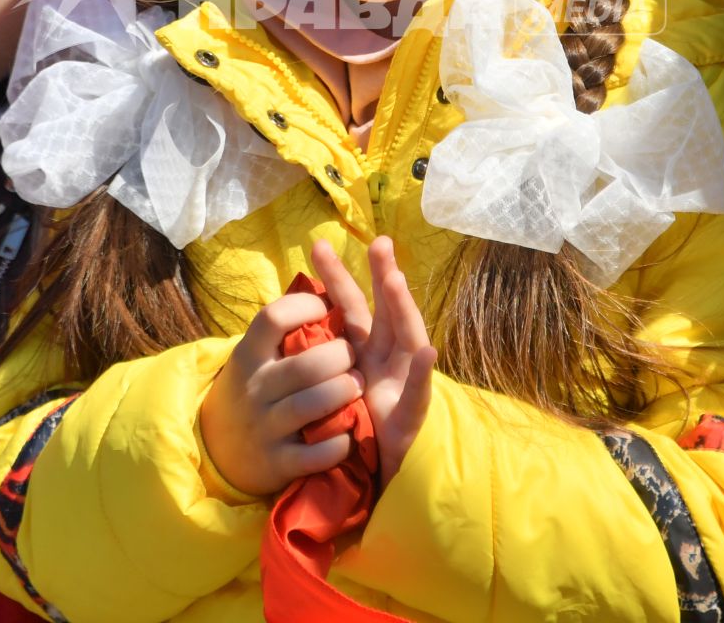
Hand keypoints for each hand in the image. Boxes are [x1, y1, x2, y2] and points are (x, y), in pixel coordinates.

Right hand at [199, 289, 360, 496]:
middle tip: (353, 357)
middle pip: (306, 365)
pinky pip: (315, 453)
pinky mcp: (277, 463)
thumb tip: (328, 290)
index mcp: (249, 355)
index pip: (273, 318)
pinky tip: (347, 433)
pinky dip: (338, 443)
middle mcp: (254, 389)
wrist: (216, 450)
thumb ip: (284, 332)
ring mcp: (264, 428)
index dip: (305, 306)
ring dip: (344, 393)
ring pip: (312, 405)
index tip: (326, 309)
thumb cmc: (253, 390)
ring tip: (357, 386)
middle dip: (341, 357)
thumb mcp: (255, 357)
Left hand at [313, 237, 437, 487]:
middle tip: (380, 242)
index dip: (337, 279)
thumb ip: (325, 361)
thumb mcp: (338, 392)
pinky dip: (421, 373)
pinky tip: (427, 351)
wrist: (382, 481)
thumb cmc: (359, 433)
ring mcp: (402, 386)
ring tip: (396, 279)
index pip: (350, 310)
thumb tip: (297, 328)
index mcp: (364, 355)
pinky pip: (417, 394)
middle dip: (383, 276)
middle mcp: (386, 363)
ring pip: (407, 339)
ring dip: (403, 309)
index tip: (318, 246)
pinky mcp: (410, 418)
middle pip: (386, 313)